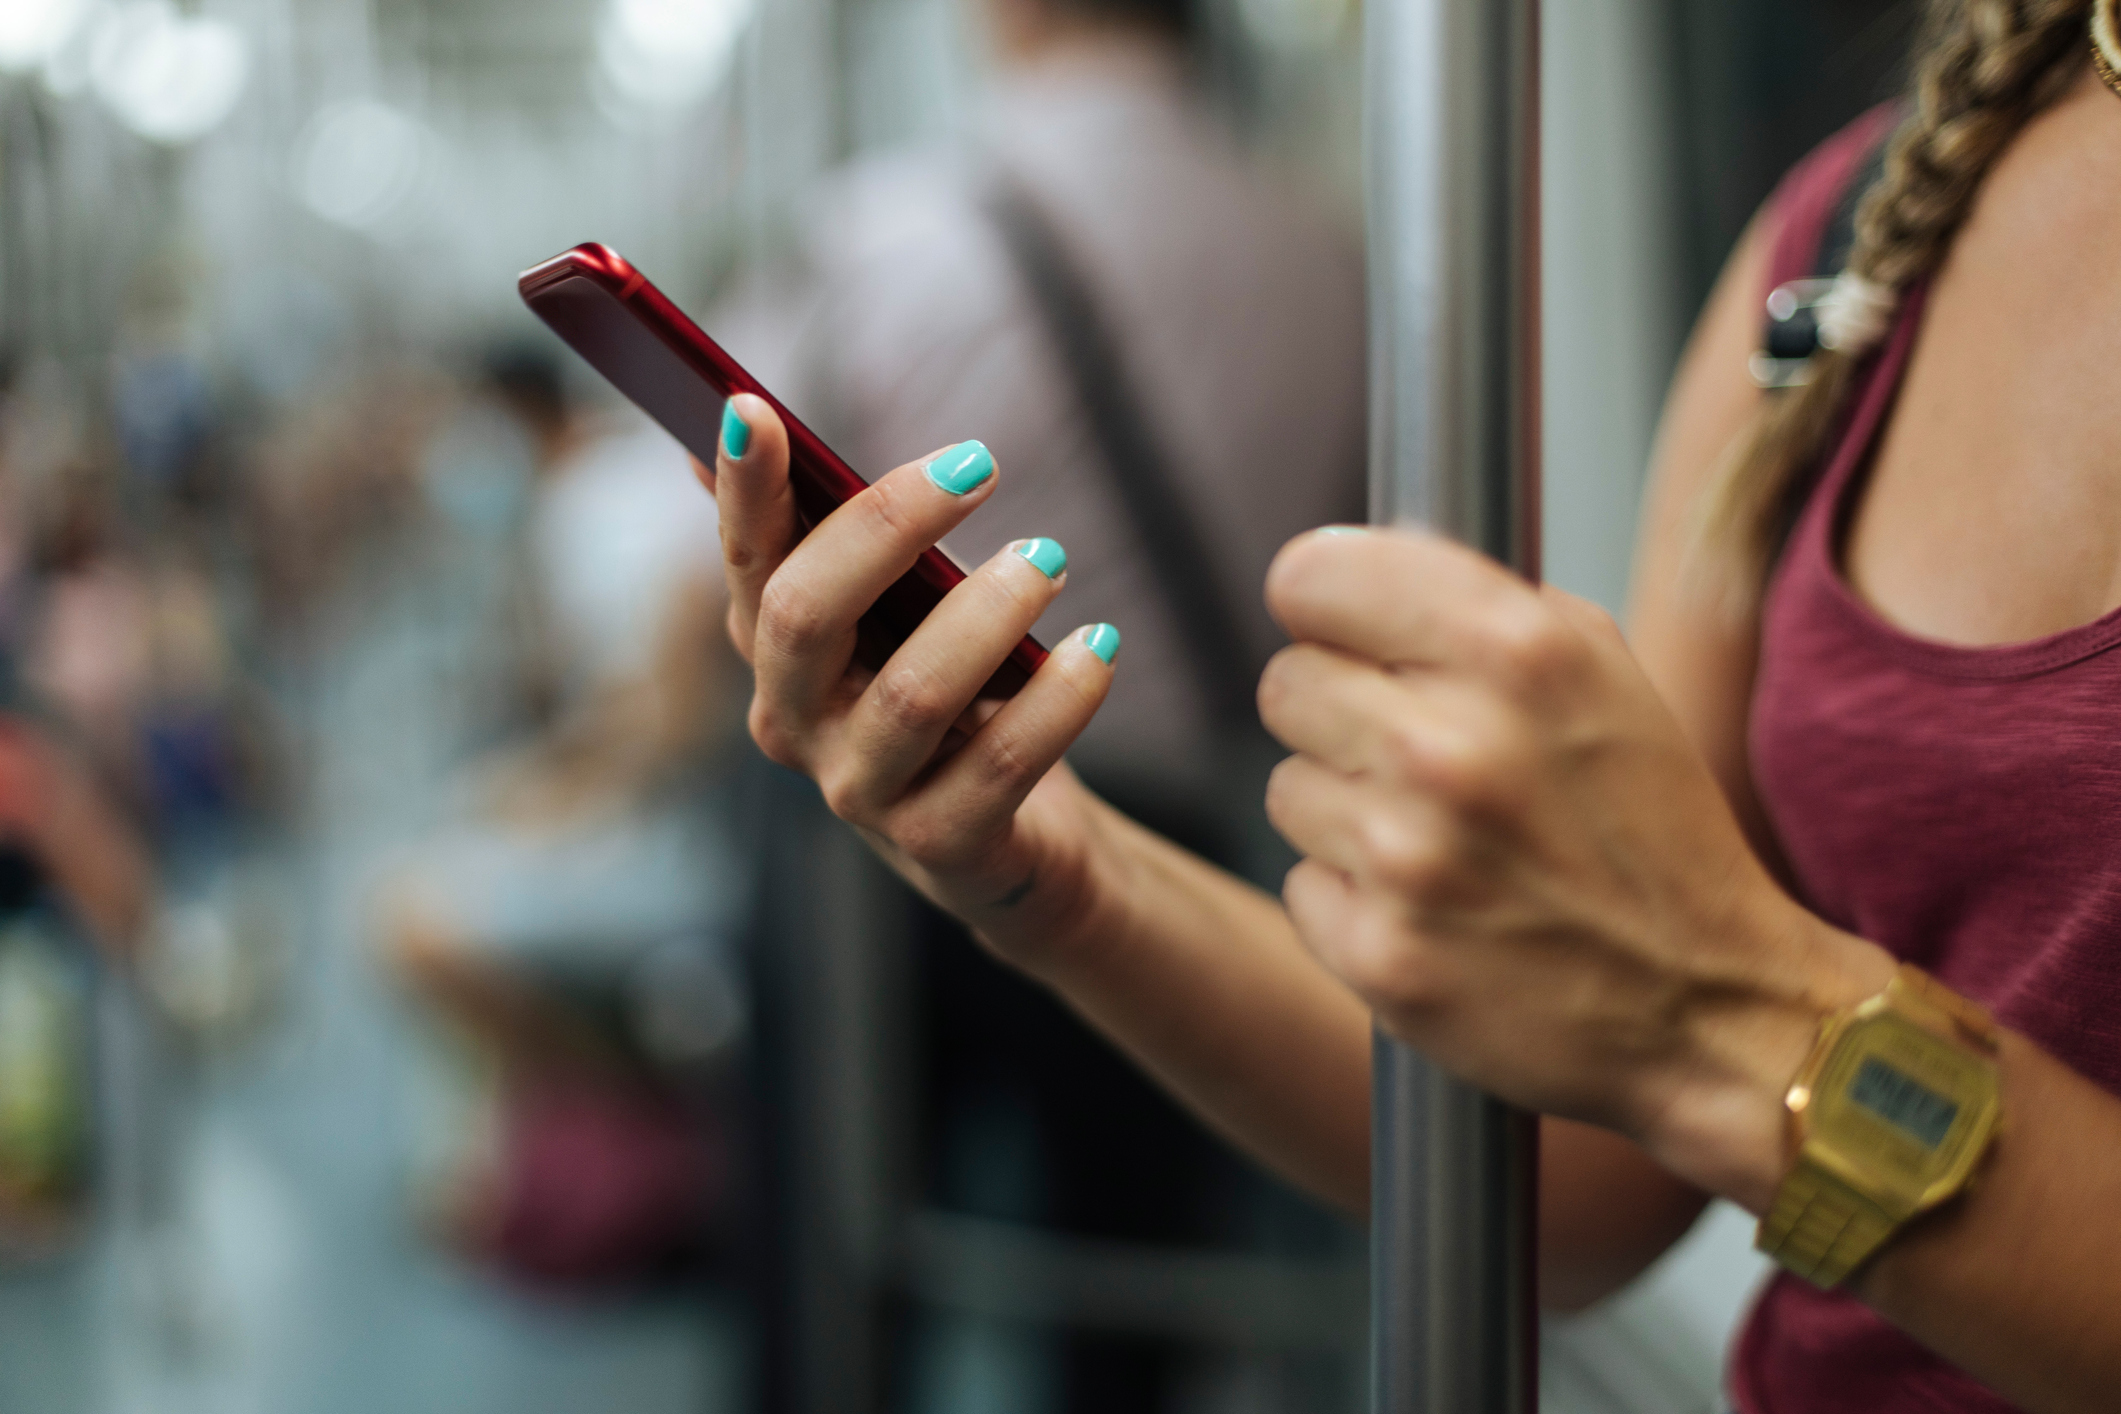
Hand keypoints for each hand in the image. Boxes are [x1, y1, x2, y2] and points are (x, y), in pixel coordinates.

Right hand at [703, 395, 1122, 962]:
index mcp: (775, 651)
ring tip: (1049, 559)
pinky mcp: (942, 844)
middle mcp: (795, 724)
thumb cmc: (943, 696)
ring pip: (912, 693)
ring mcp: (862, 793)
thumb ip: (826, 530)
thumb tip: (739, 417)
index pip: (746, 561)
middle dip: (889, 527)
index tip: (752, 408)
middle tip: (979, 463)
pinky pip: (1002, 765)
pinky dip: (1058, 698)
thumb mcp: (883, 613)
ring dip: (988, 612)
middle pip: (807, 615)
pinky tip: (1099, 648)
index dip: (743, 489)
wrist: (1005, 842)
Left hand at [1257, 526, 1894, 1209]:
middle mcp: (1451, 748)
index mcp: (1515, 652)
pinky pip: (1303, 885)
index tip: (1346, 633)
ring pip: (1288, 786)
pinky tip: (1435, 908)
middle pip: (1285, 683)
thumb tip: (1339, 573)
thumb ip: (1469, 604)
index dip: (1323, 604)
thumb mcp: (1597, 671)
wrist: (1710, 1003)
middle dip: (1340, 713)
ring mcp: (1408, 860)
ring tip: (1442, 841)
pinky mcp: (1379, 953)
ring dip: (1347, 812)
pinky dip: (1355, 898)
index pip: (1310, 577)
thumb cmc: (1645, 826)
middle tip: (1416, 755)